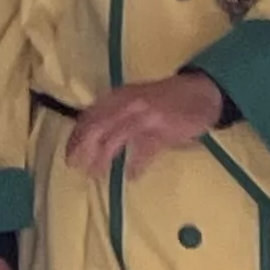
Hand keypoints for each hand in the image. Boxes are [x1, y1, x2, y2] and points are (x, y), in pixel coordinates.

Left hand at [66, 69, 224, 175]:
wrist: (200, 93)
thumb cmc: (165, 100)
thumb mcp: (137, 102)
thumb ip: (117, 117)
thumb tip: (95, 142)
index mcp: (119, 95)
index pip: (90, 115)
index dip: (77, 135)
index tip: (69, 154)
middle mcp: (128, 102)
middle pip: (98, 126)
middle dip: (84, 147)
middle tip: (75, 166)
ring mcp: (145, 115)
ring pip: (115, 138)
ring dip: (104, 158)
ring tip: (97, 174)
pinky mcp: (163, 129)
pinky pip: (144, 151)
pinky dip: (136, 165)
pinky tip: (131, 176)